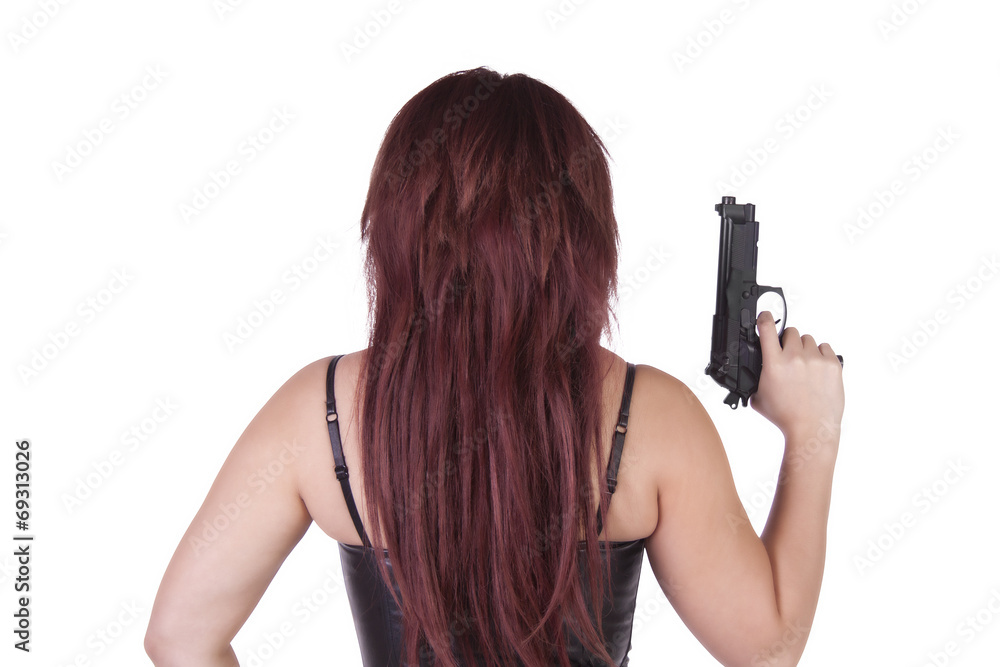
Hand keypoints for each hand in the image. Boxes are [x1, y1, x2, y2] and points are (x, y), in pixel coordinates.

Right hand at [750, 310, 844, 444]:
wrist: (811, 430)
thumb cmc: (786, 417)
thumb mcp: (759, 398)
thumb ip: (755, 380)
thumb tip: (754, 372)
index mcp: (774, 363)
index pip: (767, 328)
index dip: (764, 319)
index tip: (765, 316)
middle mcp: (795, 358)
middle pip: (791, 332)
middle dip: (787, 342)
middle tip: (788, 357)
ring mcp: (816, 360)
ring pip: (808, 339)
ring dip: (804, 348)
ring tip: (804, 366)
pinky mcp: (833, 365)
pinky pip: (825, 348)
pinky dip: (820, 355)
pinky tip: (816, 369)